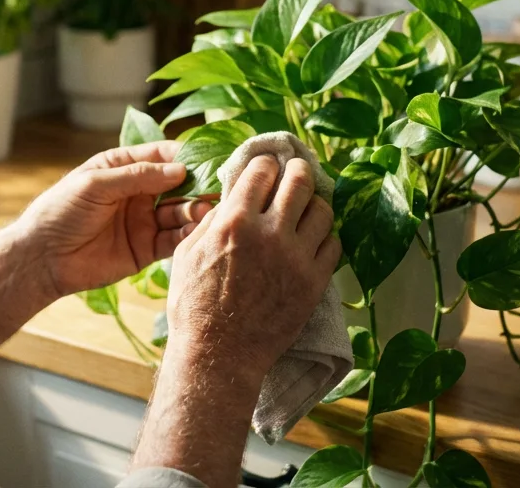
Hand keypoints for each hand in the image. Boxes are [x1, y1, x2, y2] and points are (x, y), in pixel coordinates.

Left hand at [18, 141, 214, 298]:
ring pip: (180, 212)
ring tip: (209, 210)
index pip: (161, 156)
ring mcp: (143, 221)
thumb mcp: (96, 184)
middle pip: (177, 185)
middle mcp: (137, 193)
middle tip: (219, 187)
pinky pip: (174, 240)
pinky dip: (189, 234)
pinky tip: (200, 229)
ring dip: (196, 210)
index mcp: (122, 168)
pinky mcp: (146, 249)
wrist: (42, 259)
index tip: (208, 158)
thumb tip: (179, 169)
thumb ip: (138, 176)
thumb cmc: (60, 211)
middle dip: (198, 185)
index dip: (185, 156)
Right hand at [166, 155, 339, 384]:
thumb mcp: (185, 254)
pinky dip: (325, 238)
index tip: (268, 166)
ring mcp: (295, 259)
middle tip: (296, 174)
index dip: (266, 163)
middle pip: (300, 181)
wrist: (218, 356)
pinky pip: (334, 246)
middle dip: (299, 171)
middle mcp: (269, 234)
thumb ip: (211, 221)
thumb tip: (231, 199)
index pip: (262, 170)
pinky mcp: (313, 283)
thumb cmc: (193, 307)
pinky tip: (312, 242)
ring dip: (314, 204)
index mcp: (234, 222)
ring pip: (323, 211)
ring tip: (306, 210)